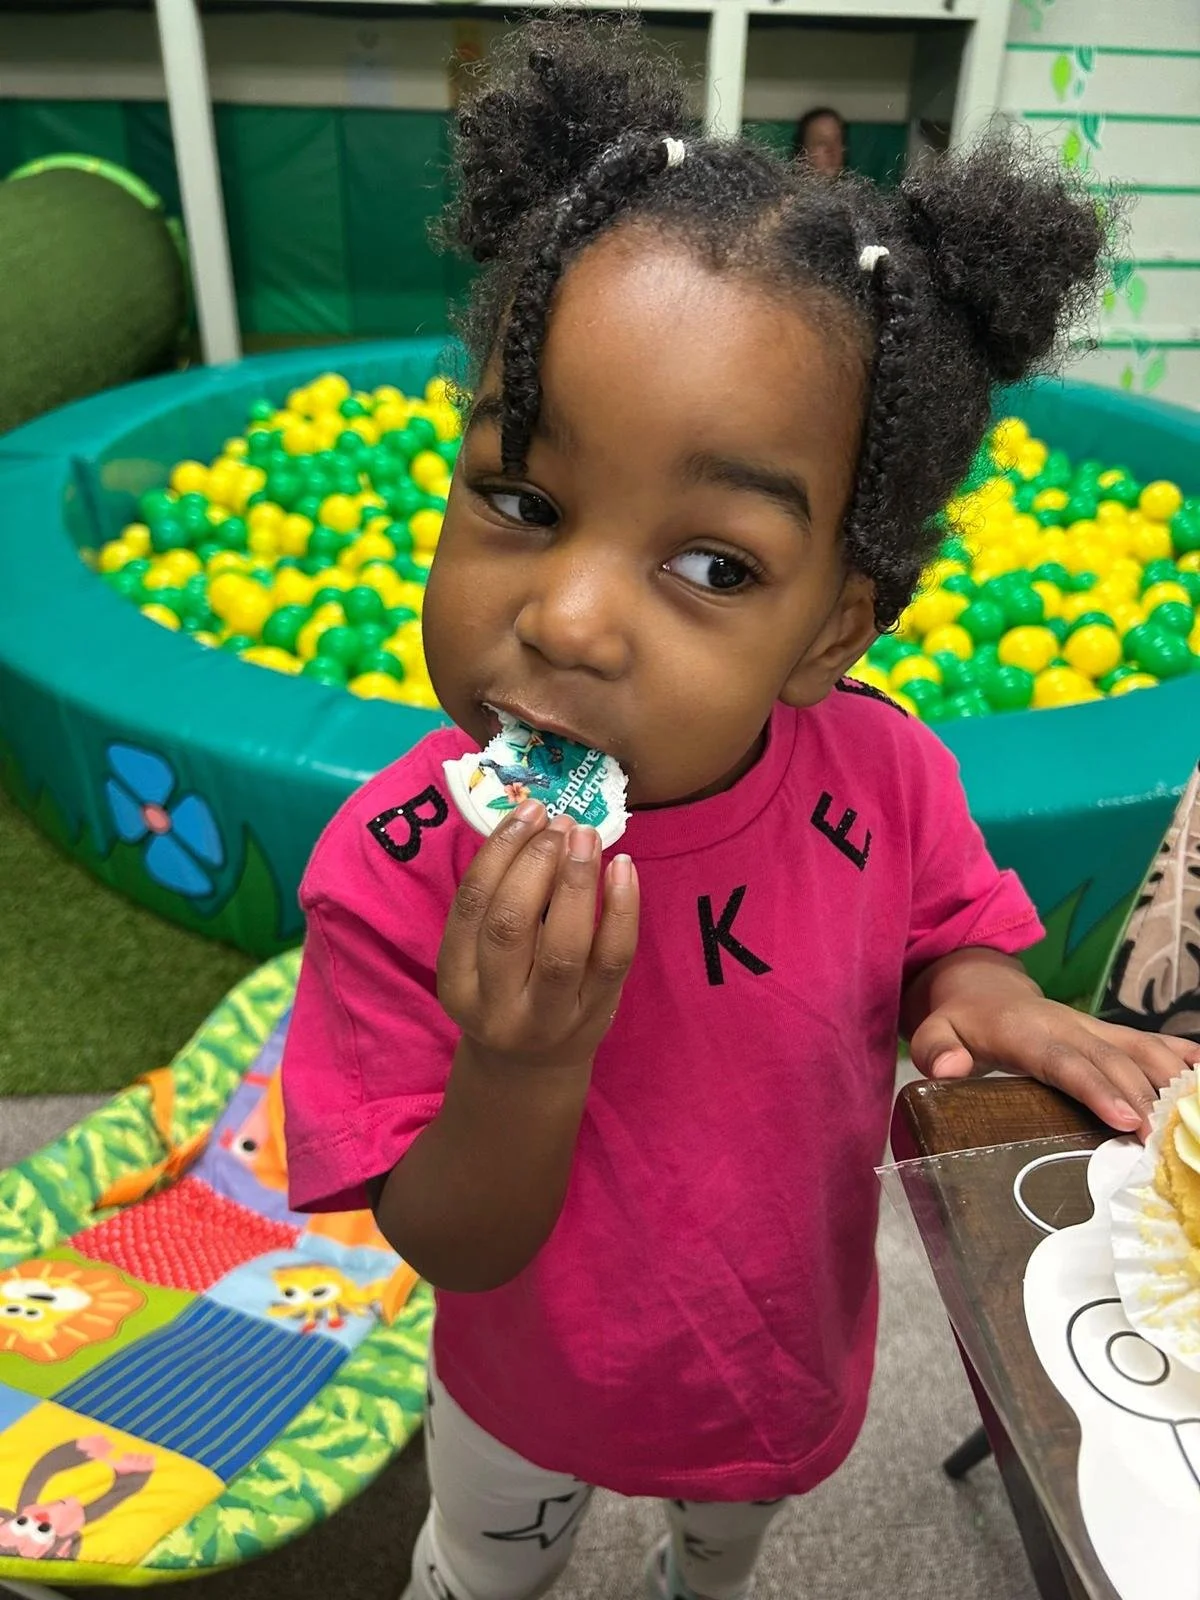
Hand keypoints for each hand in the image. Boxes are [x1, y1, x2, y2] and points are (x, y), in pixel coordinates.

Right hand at [438, 799, 639, 1069]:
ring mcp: (549, 1017)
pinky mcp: (595, 1016)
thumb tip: (537, 824)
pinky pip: (613, 959)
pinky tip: (623, 868)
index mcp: (456, 981)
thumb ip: (499, 900)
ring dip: (577, 881)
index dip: (499, 852)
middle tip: (559, 823)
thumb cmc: (505, 989)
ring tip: (587, 836)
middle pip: (511, 925)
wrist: (530, 1068)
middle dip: (536, 862)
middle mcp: (497, 1005)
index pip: (471, 906)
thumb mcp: (480, 957)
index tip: (527, 813)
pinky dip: (622, 909)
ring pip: (564, 947)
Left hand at [908, 952, 1199, 1135]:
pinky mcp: (1109, 1032)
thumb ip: (937, 1051)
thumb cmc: (961, 1022)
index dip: (1097, 1089)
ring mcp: (1093, 1028)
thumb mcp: (935, 1032)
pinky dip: (1180, 1055)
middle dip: (1144, 1100)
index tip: (1127, 1120)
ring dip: (1170, 1081)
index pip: (1066, 1063)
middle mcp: (1069, 1027)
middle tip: (1164, 1144)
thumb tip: (948, 1072)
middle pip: (1113, 1063)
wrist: (985, 988)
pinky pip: (1150, 1041)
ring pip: (1140, 1049)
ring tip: (1190, 1118)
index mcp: (1028, 1034)